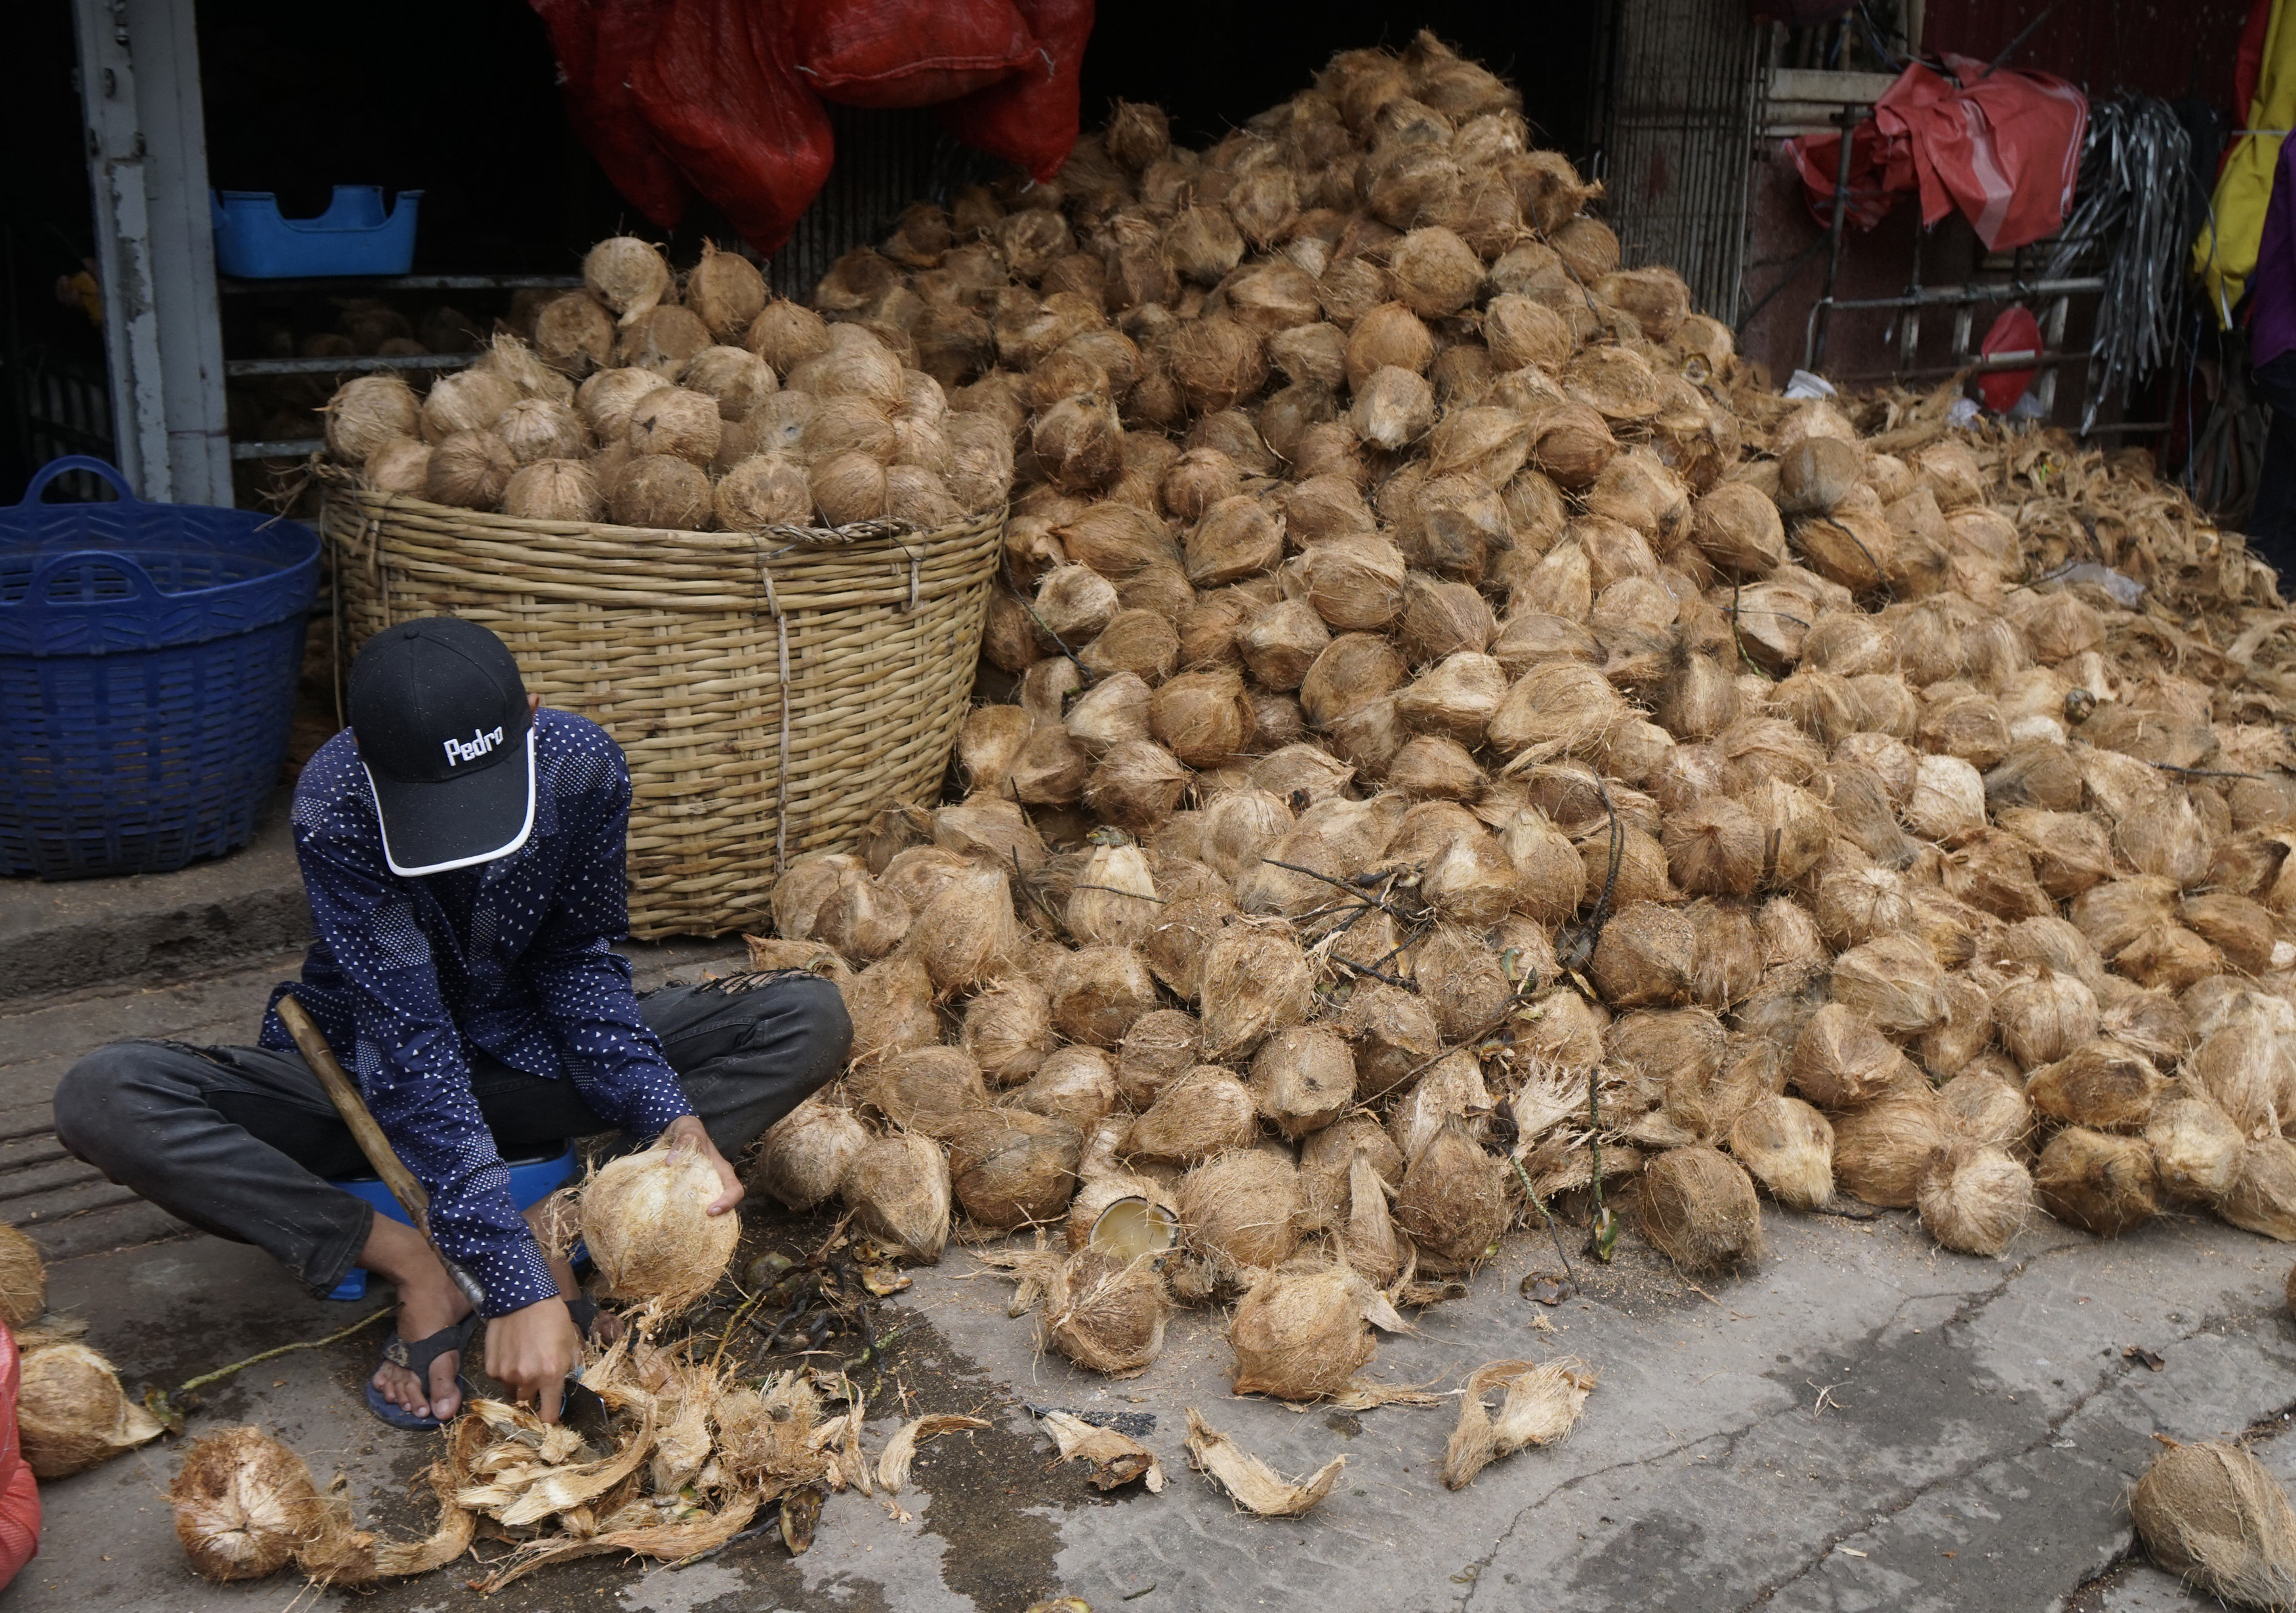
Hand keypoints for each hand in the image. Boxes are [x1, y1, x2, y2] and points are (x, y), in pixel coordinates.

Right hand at [485, 1296, 581, 1423]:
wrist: (524, 1298)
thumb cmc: (553, 1319)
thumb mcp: (571, 1343)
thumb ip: (572, 1370)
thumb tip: (569, 1386)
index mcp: (551, 1375)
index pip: (549, 1415)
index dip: (551, 1417)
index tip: (551, 1414)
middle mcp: (527, 1379)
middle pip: (528, 1405)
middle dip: (534, 1398)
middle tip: (538, 1383)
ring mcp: (506, 1374)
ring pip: (513, 1393)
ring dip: (519, 1385)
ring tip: (525, 1364)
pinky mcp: (491, 1368)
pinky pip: (500, 1380)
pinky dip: (506, 1374)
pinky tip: (512, 1355)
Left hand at [663, 1115, 742, 1215]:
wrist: (675, 1129)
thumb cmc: (688, 1128)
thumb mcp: (689, 1129)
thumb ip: (684, 1141)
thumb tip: (671, 1162)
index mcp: (721, 1169)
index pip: (734, 1190)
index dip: (727, 1203)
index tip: (710, 1210)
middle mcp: (714, 1180)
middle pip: (721, 1204)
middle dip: (712, 1218)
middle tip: (693, 1225)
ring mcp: (701, 1186)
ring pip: (705, 1206)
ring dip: (696, 1217)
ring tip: (681, 1224)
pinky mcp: (688, 1188)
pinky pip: (689, 1204)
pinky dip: (682, 1211)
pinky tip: (669, 1215)